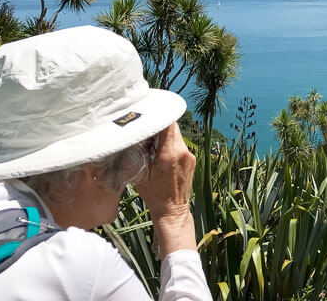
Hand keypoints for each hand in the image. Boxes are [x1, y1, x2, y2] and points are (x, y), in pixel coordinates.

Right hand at [135, 123, 196, 257]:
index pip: (167, 124)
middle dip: (159, 126)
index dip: (157, 116)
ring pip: (177, 135)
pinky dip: (170, 144)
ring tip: (152, 143)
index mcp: (169, 153)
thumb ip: (139, 152)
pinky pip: (180, 145)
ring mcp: (189, 156)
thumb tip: (134, 136)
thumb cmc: (154, 195)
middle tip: (146, 130)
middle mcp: (183, 152)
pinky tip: (160, 153)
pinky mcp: (191, 160)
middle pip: (173, 127)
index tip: (148, 114)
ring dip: (165, 136)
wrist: (172, 211)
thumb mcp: (140, 173)